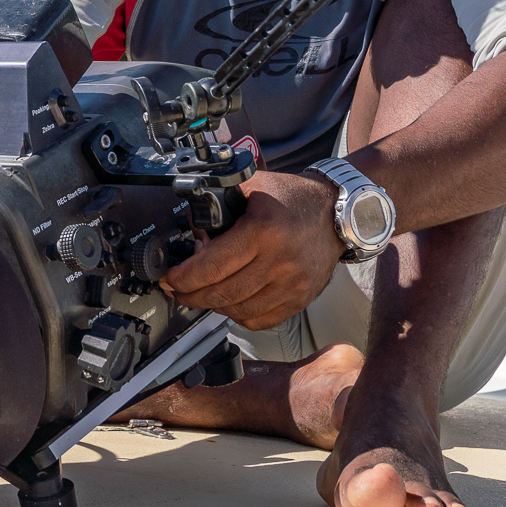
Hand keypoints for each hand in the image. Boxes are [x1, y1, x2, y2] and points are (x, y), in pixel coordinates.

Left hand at [161, 170, 345, 329]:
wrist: (336, 214)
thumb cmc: (292, 198)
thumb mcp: (251, 186)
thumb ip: (217, 203)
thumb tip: (190, 227)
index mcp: (262, 231)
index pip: (212, 266)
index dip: (183, 278)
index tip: (169, 279)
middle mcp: (279, 261)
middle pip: (221, 293)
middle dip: (190, 295)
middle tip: (177, 289)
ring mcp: (292, 284)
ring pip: (238, 311)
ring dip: (212, 306)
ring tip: (201, 294)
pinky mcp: (300, 299)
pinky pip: (261, 321)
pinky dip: (239, 316)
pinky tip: (229, 302)